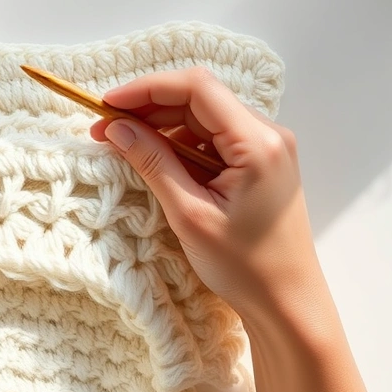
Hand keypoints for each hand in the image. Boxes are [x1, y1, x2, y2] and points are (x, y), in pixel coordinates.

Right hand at [90, 67, 323, 322]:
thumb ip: (153, 163)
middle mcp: (268, 134)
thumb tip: (117, 128)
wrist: (287, 302)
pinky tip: (154, 160)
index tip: (107, 106)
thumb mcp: (189, 214)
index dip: (147, 89)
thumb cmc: (244, 266)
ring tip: (122, 146)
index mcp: (258, 142)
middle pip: (199, 98)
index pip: (197, 89)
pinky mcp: (260, 163)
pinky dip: (180, 144)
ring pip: (203, 118)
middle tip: (104, 129)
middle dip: (148, 108)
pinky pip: (213, 139)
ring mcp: (267, 147)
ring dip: (161, 126)